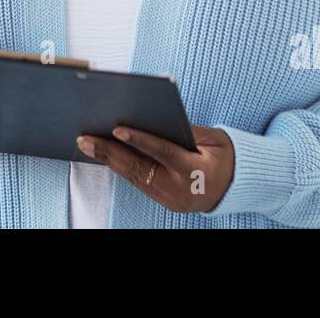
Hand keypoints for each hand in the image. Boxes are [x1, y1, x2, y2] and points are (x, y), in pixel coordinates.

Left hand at [75, 124, 235, 214]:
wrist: (234, 188)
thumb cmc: (224, 157)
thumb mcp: (213, 139)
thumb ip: (185, 130)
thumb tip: (152, 117)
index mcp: (194, 170)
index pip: (163, 152)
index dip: (140, 140)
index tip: (117, 129)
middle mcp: (179, 188)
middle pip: (139, 167)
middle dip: (110, 151)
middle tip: (85, 138)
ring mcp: (170, 198)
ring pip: (133, 176)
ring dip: (108, 159)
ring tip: (87, 144)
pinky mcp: (163, 201)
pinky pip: (138, 181)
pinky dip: (121, 167)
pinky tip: (104, 154)